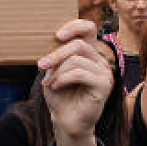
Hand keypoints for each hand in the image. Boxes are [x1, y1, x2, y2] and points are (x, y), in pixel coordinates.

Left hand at [37, 19, 111, 141]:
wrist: (65, 119)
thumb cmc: (59, 94)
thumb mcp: (53, 70)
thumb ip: (56, 55)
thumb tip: (50, 40)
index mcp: (89, 53)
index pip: (89, 28)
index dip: (74, 26)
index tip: (57, 35)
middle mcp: (100, 60)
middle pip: (79, 44)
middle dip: (56, 54)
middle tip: (41, 65)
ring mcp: (105, 73)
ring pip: (77, 60)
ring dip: (57, 71)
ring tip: (49, 82)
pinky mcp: (104, 86)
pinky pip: (80, 73)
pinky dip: (63, 79)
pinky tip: (56, 86)